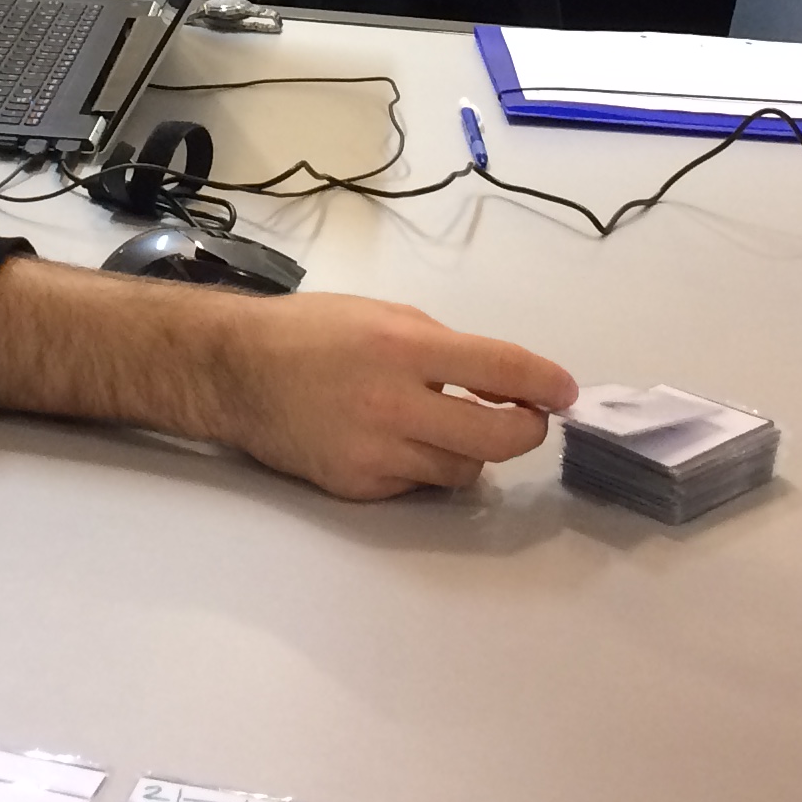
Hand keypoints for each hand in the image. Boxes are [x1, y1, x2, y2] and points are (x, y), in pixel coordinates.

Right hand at [195, 291, 576, 498]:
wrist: (235, 373)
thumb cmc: (312, 331)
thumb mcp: (383, 314)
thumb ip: (441, 347)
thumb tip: (497, 381)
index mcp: (403, 347)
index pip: (499, 369)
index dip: (544, 383)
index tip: (565, 392)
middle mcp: (394, 404)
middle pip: (496, 437)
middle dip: (526, 429)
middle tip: (526, 417)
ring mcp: (376, 453)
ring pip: (463, 469)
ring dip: (472, 448)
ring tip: (450, 424)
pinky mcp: (358, 487)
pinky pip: (418, 485)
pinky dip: (424, 465)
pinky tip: (401, 441)